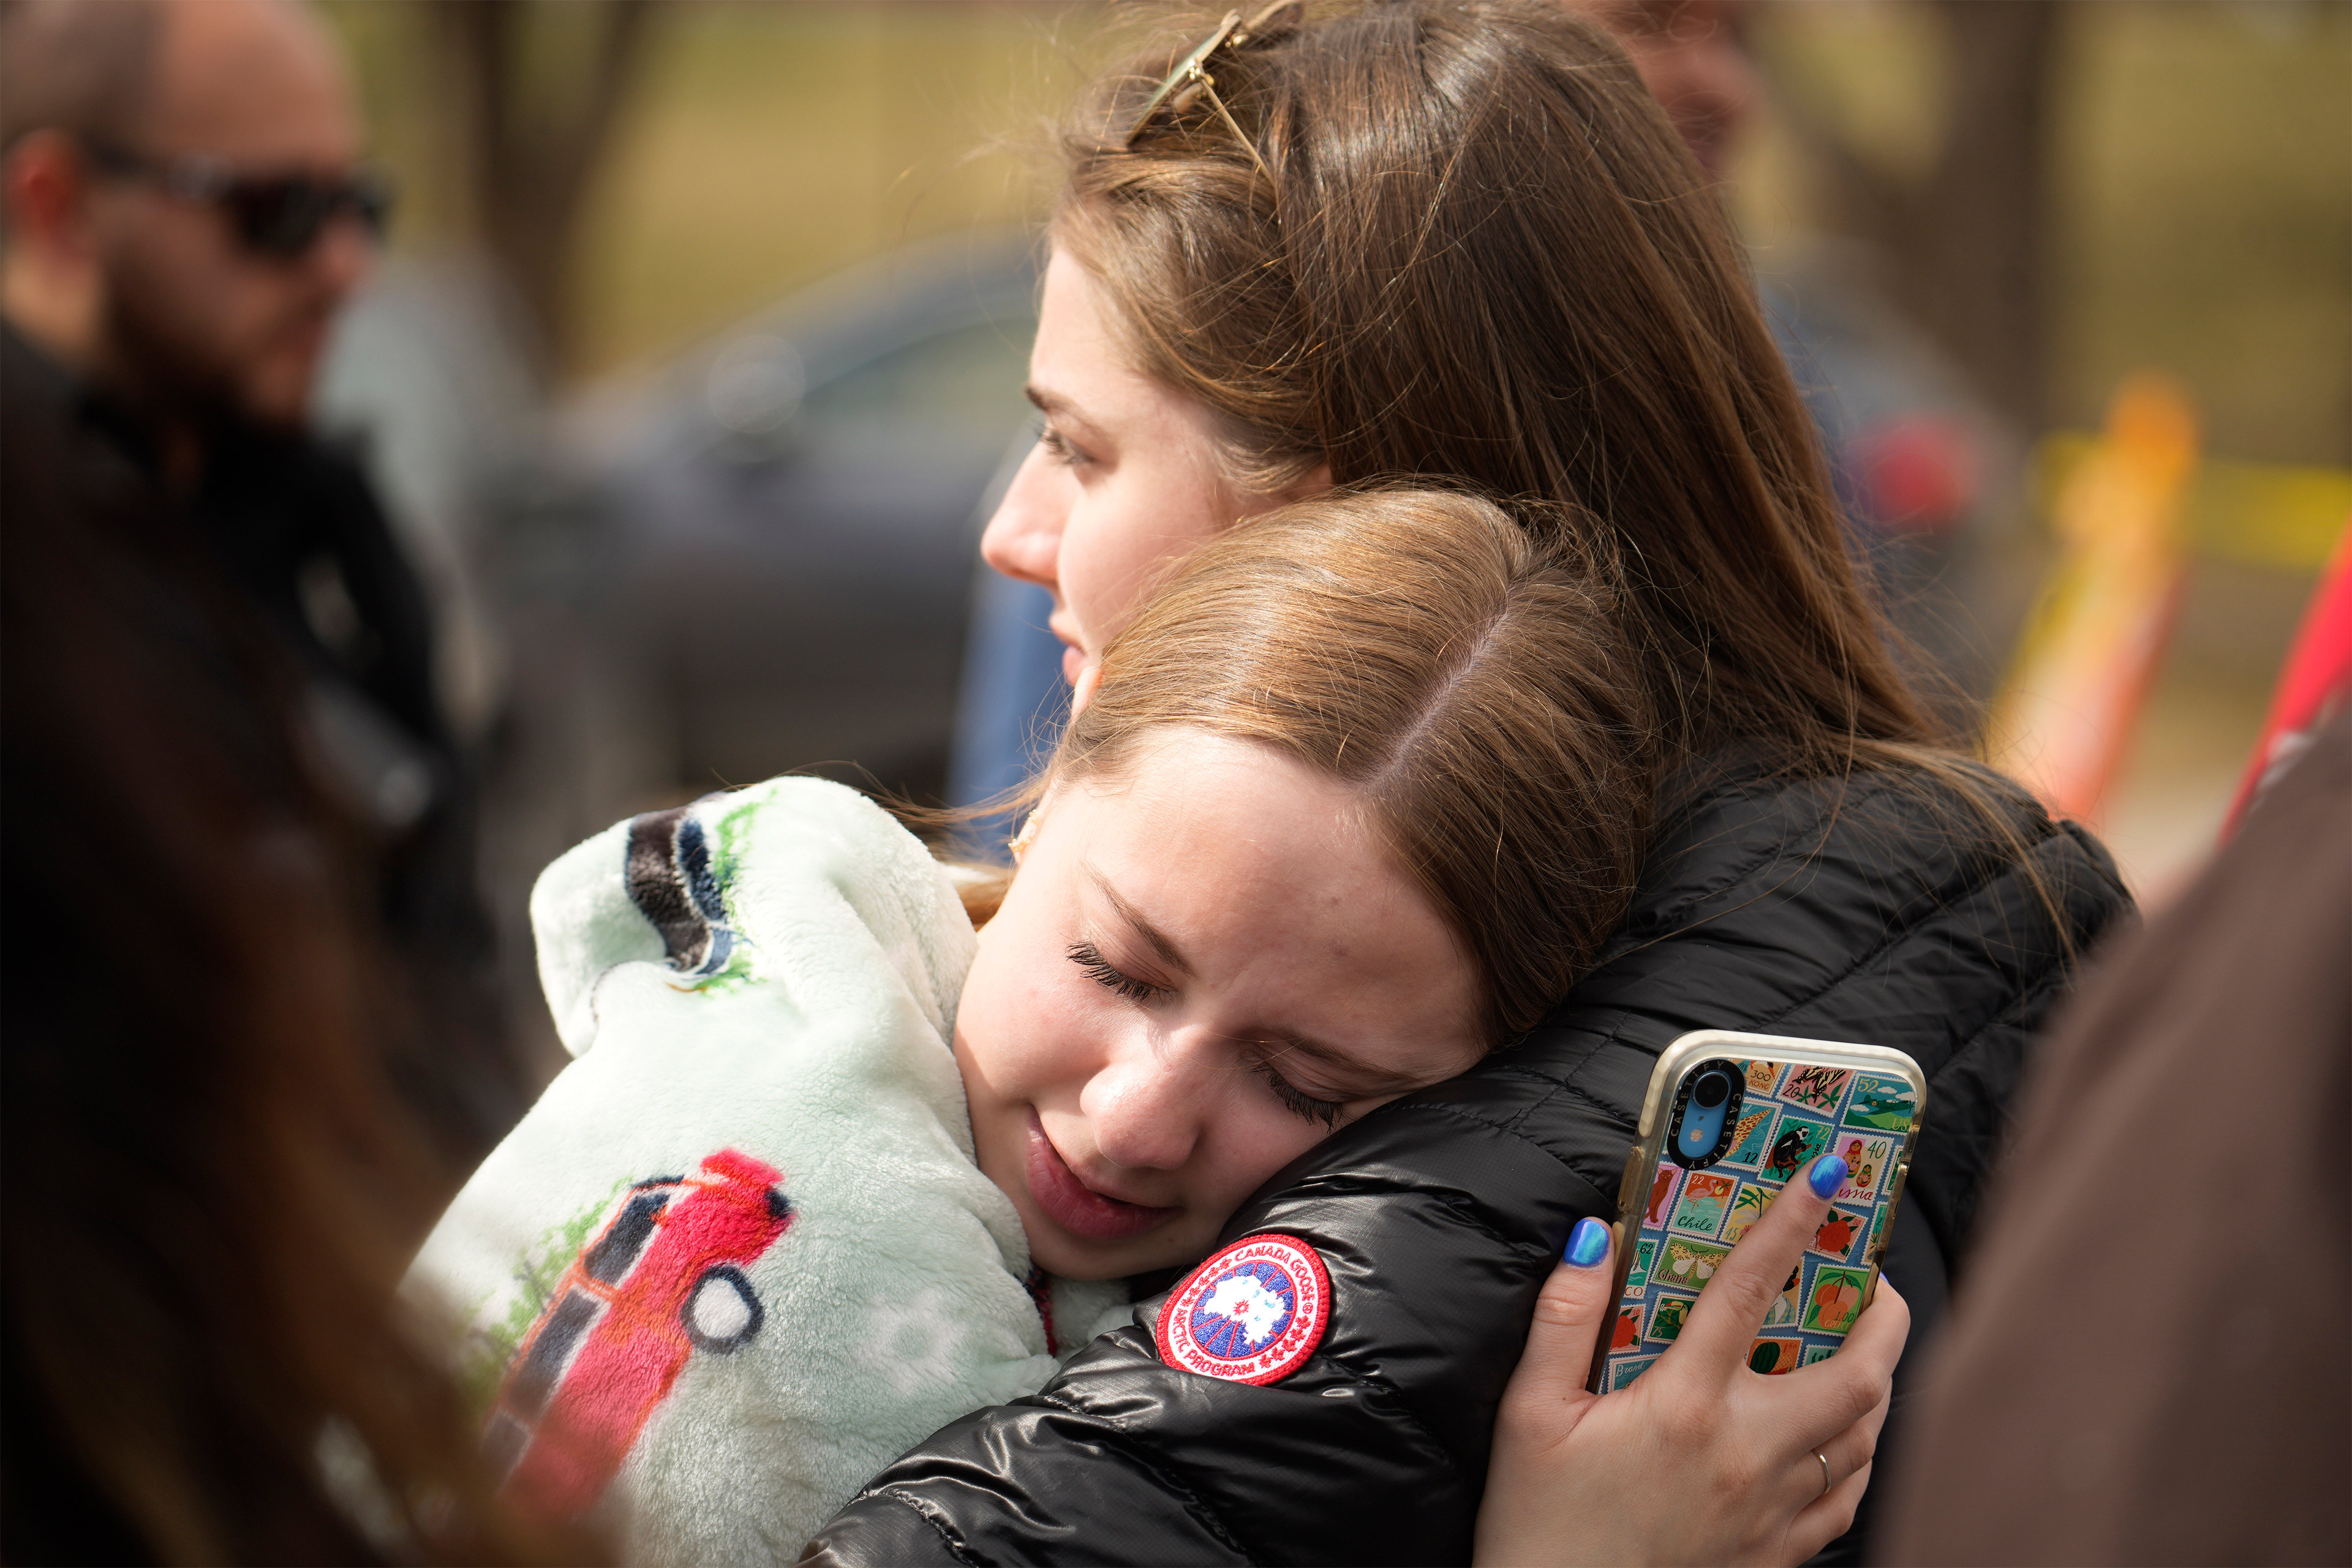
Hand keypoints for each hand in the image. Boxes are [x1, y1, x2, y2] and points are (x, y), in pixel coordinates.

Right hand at [1474, 1156, 1907, 1567]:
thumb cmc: (1540, 1524)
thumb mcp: (1529, 1413)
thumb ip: (1563, 1317)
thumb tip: (1594, 1236)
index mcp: (1683, 1407)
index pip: (1749, 1293)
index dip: (1789, 1225)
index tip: (1821, 1178)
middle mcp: (1746, 1455)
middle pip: (1857, 1372)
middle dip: (1882, 1313)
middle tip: (1872, 1277)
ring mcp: (1773, 1510)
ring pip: (1866, 1435)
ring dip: (1875, 1380)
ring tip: (1860, 1344)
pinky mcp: (1779, 1554)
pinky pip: (1848, 1497)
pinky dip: (1857, 1454)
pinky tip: (1838, 1435)